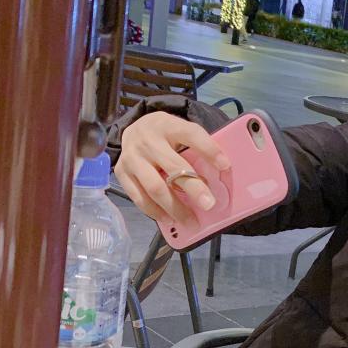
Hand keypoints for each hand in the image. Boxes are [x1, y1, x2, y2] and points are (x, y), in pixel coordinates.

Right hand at [114, 112, 230, 222]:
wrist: (134, 129)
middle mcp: (148, 141)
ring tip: (191, 222)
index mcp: (168, 126)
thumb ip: (198, 148)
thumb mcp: (181, 131)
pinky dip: (155, 211)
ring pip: (155, 187)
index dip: (209, 150)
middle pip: (173, 167)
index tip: (225, 165)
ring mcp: (132, 157)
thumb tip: (222, 174)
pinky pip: (139, 197)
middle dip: (193, 187)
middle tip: (209, 204)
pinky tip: (169, 220)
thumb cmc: (167, 135)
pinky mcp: (122, 172)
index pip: (191, 134)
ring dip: (175, 208)